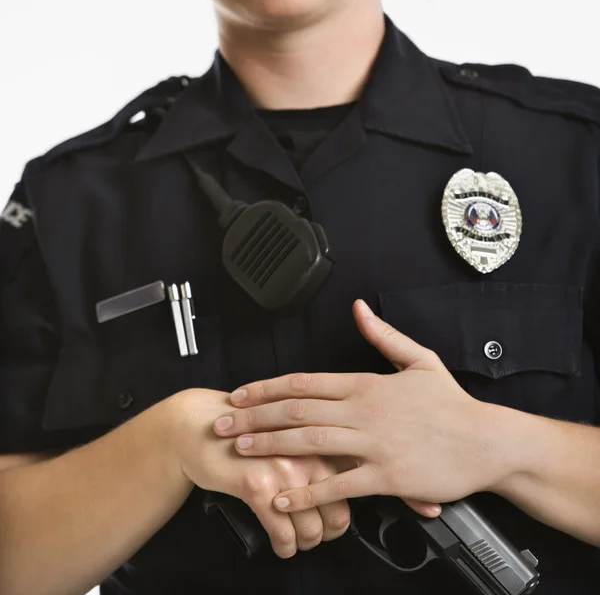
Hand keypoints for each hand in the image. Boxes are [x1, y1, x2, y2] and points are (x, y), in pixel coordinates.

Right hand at [166, 389, 350, 557]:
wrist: (202, 427)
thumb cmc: (244, 432)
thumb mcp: (289, 434)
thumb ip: (315, 452)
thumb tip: (338, 485)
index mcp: (318, 441)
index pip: (349, 488)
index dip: (340, 510)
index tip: (330, 517)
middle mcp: (307, 454)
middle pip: (337, 514)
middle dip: (326, 534)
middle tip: (314, 535)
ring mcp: (284, 470)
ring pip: (312, 529)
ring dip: (304, 544)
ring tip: (295, 540)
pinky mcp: (257, 486)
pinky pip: (282, 534)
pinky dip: (284, 547)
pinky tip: (280, 545)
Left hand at [213, 300, 510, 513]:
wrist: (488, 441)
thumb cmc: (451, 403)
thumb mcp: (419, 359)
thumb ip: (383, 334)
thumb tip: (358, 308)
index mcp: (366, 383)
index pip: (305, 382)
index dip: (266, 388)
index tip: (239, 394)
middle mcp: (363, 411)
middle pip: (296, 411)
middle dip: (253, 416)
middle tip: (222, 423)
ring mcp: (374, 444)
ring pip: (309, 443)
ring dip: (269, 447)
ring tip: (240, 450)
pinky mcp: (386, 476)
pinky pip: (338, 483)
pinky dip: (306, 490)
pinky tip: (282, 495)